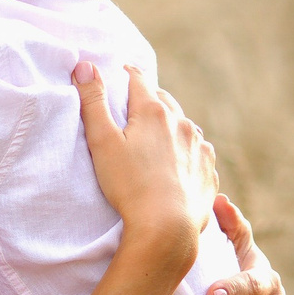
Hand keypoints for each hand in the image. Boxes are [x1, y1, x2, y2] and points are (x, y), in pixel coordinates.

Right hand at [74, 63, 211, 273]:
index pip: (138, 79)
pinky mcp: (208, 171)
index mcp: (153, 112)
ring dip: (170, 124)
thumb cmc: (129, 186)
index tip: (120, 72)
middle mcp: (181, 123)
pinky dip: (187, 149)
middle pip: (163, 100)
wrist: (167, 229)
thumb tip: (85, 65)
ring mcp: (199, 147)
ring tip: (156, 135)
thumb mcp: (102, 142)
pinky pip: (198, 151)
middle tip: (134, 104)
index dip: (126, 73)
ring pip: (183, 125)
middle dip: (148, 98)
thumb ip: (93, 102)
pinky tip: (178, 161)